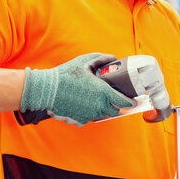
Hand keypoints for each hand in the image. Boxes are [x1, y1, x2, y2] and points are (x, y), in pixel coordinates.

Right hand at [20, 53, 135, 125]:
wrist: (46, 89)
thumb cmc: (66, 74)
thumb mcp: (84, 61)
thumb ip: (101, 59)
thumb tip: (113, 58)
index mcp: (103, 92)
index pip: (123, 102)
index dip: (130, 102)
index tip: (133, 101)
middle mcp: (98, 106)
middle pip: (115, 111)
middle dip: (117, 106)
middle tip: (114, 99)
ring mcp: (89, 115)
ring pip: (102, 115)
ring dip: (102, 109)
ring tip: (95, 99)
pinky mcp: (80, 120)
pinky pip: (89, 119)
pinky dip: (89, 113)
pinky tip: (83, 104)